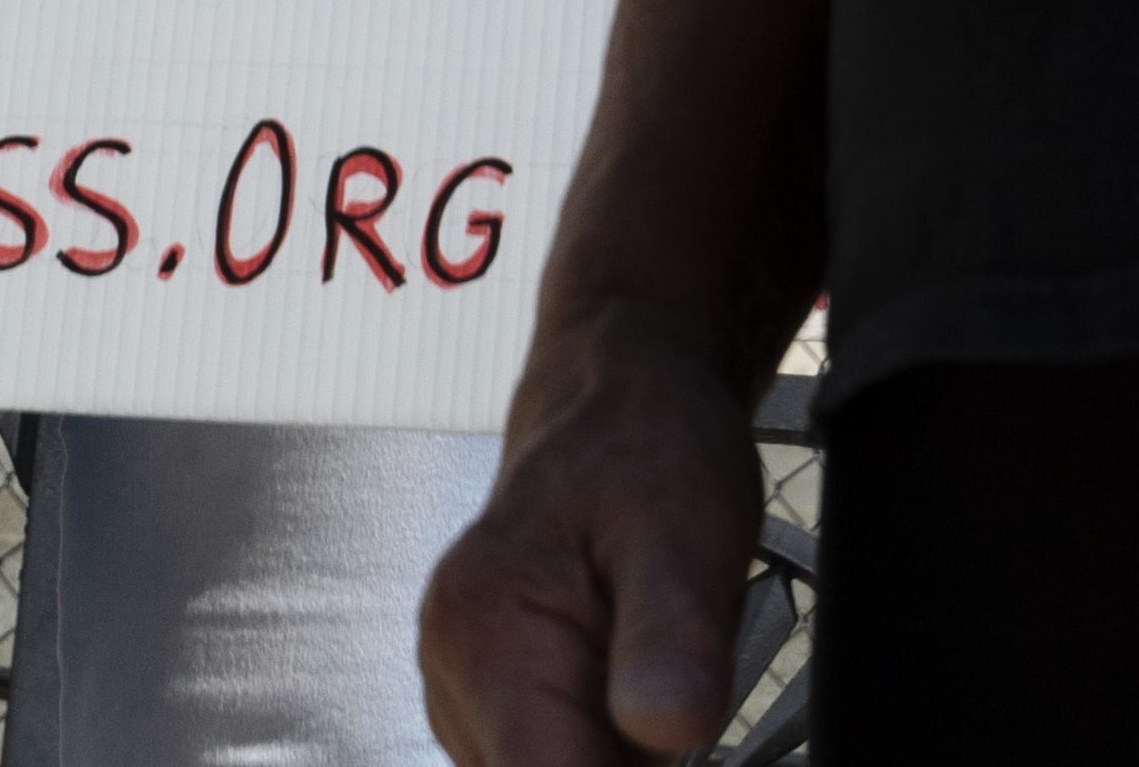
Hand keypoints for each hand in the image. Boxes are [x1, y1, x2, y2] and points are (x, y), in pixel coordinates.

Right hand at [424, 306, 768, 765]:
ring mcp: (463, 696)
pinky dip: (604, 741)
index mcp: (485, 633)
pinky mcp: (490, 710)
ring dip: (618, 752)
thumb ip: (672, 634)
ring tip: (645, 658)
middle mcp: (451, 674)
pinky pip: (554, 759)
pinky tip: (626, 673)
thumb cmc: (648, 447)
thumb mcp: (687, 526)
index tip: (668, 715)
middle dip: (628, 759)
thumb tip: (665, 730)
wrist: (616, 406)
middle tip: (666, 668)